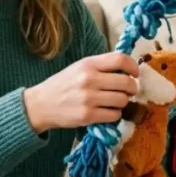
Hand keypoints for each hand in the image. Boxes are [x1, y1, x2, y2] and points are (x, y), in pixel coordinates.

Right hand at [23, 51, 138, 132]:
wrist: (40, 104)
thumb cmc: (63, 85)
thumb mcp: (79, 68)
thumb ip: (101, 67)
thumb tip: (128, 70)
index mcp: (88, 64)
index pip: (120, 60)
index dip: (133, 66)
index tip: (135, 74)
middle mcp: (89, 79)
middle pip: (126, 83)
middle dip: (132, 88)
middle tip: (128, 92)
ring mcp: (88, 98)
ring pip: (122, 100)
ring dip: (122, 103)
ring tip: (114, 102)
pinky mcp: (87, 116)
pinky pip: (114, 115)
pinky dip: (114, 114)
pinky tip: (106, 112)